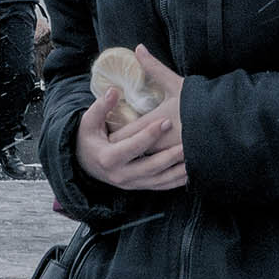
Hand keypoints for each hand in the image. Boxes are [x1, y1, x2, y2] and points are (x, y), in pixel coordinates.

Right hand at [74, 45, 186, 192]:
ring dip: (178, 170)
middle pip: (150, 167)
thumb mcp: (88, 121)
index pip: (133, 147)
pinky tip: (190, 171)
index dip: (150, 135)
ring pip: (159, 180)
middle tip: (187, 141)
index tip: (166, 121)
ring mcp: (132, 184)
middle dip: (170, 155)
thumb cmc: (88, 138)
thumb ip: (101, 106)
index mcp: (108, 158)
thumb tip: (113, 91)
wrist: (84, 164)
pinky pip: (162, 186)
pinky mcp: (140, 187)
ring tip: (193, 156)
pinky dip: (177, 180)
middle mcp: (121, 175)